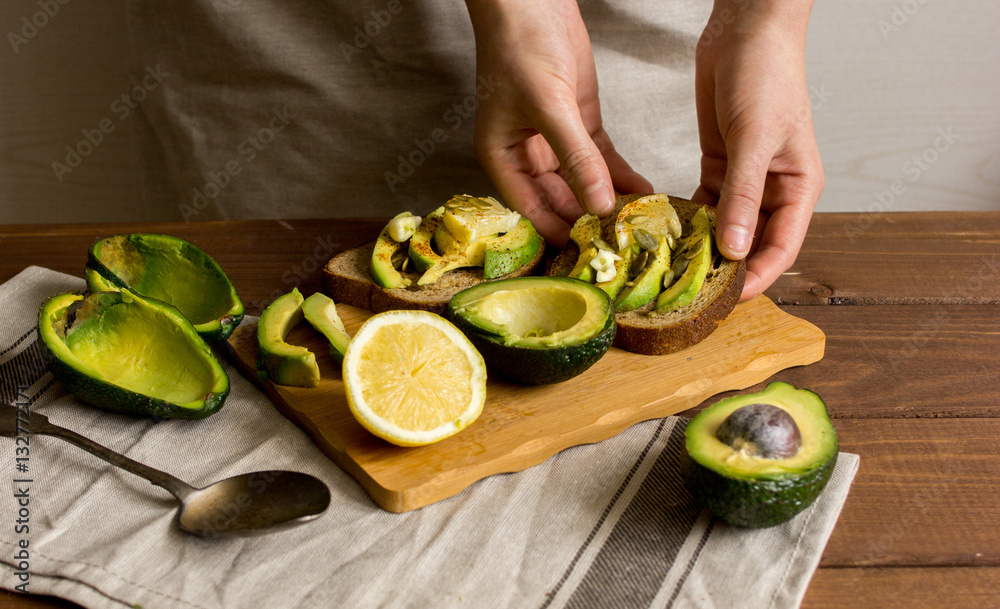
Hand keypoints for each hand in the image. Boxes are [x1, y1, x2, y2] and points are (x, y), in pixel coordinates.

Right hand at [465, 0, 651, 246]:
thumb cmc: (518, 46)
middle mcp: (526, 156)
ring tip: (639, 223)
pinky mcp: (579, 124)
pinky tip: (642, 192)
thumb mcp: (548, 105)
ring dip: (609, 200)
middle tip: (623, 242)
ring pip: (583, 183)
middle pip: (559, 201)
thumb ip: (576, 157)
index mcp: (502, 158)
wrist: (531, 0)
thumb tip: (600, 204)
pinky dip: (620, 176)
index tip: (589, 253)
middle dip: (589, 220)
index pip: (531, 209)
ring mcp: (554, 141)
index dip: (558, 232)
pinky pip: (601, 160)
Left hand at [692, 0, 823, 299]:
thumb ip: (742, 196)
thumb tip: (734, 249)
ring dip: (701, 247)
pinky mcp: (719, 165)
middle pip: (751, 244)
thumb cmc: (768, 75)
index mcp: (798, 187)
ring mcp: (744, 179)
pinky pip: (704, 204)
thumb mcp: (753, 138)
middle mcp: (772, 189)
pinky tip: (665, 234)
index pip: (781, 248)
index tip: (726, 300)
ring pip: (724, 227)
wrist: (747, 30)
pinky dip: (687, 219)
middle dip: (724, 269)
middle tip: (689, 292)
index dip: (757, 278)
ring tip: (670, 269)